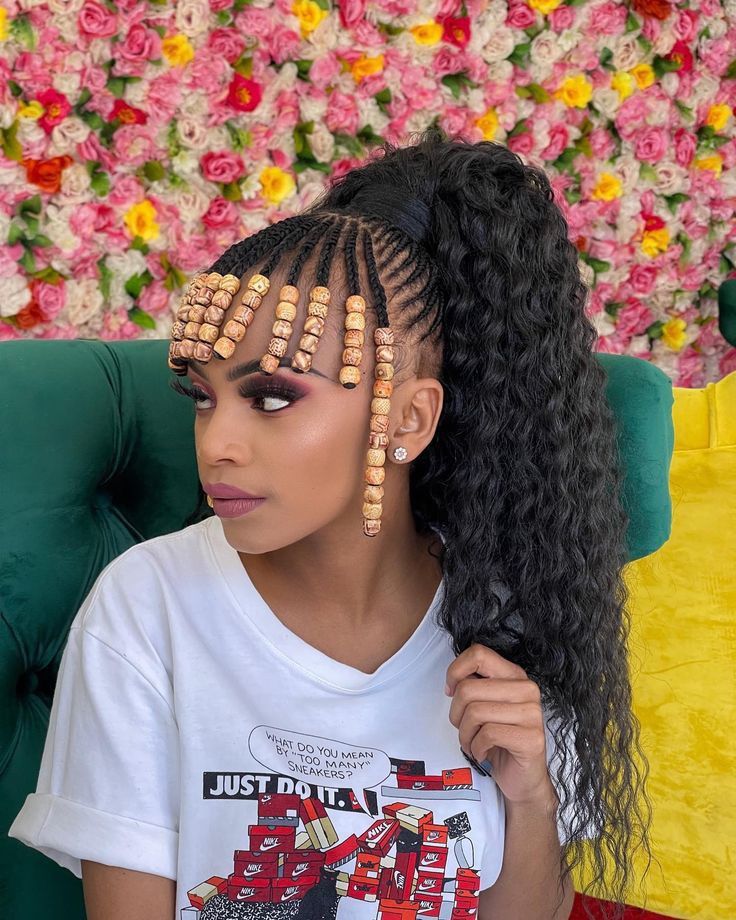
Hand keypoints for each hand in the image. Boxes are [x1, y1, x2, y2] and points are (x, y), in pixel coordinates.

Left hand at [445, 643, 556, 806]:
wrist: (523, 779)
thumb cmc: (498, 740)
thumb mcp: (484, 706)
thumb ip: (473, 687)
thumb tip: (452, 684)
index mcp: (514, 675)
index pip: (478, 653)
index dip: (456, 671)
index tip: (451, 691)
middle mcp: (527, 689)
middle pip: (468, 688)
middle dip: (456, 714)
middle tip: (463, 729)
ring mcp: (532, 714)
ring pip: (475, 712)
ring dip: (465, 734)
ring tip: (472, 743)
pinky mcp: (531, 739)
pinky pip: (487, 734)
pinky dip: (476, 747)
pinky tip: (482, 753)